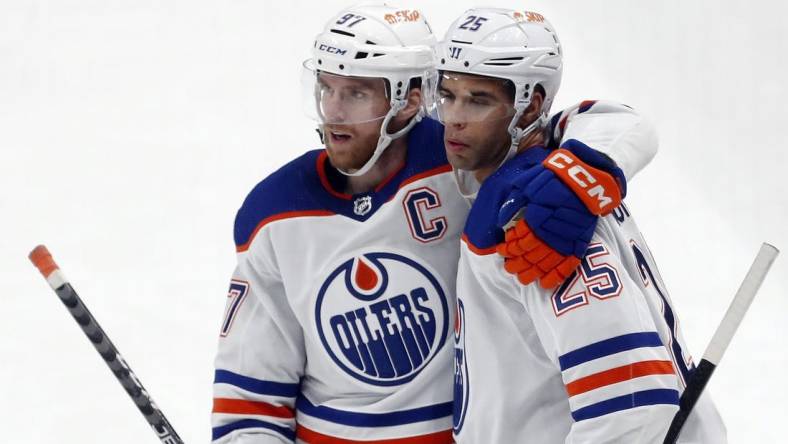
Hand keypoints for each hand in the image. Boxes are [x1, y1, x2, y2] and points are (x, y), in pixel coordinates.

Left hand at [497, 141, 625, 287]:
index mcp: (537, 216)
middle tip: (509, 268)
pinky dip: (557, 276)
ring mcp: (567, 238)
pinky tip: (547, 284)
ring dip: (533, 272)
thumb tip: (500, 220)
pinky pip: (568, 263)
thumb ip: (513, 202)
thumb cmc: (553, 178)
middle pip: (531, 255)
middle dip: (517, 264)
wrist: (586, 177)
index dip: (509, 248)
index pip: (520, 240)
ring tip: (522, 278)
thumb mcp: (527, 183)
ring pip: (547, 262)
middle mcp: (551, 230)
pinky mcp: (580, 241)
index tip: (502, 251)